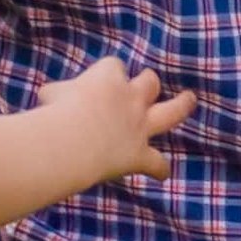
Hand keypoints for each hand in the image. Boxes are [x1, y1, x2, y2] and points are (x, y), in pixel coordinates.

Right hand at [36, 56, 195, 184]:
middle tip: (148, 82)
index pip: (113, 67)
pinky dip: (159, 169)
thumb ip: (58, 94)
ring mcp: (139, 126)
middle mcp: (130, 99)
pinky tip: (161, 174)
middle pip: (149, 82)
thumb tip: (51, 99)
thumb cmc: (54, 114)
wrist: (69, 142)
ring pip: (172, 111)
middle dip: (149, 83)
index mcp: (108, 78)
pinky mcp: (139, 154)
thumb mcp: (50, 94)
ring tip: (190, 99)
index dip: (108, 74)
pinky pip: (157, 162)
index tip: (99, 82)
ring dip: (182, 105)